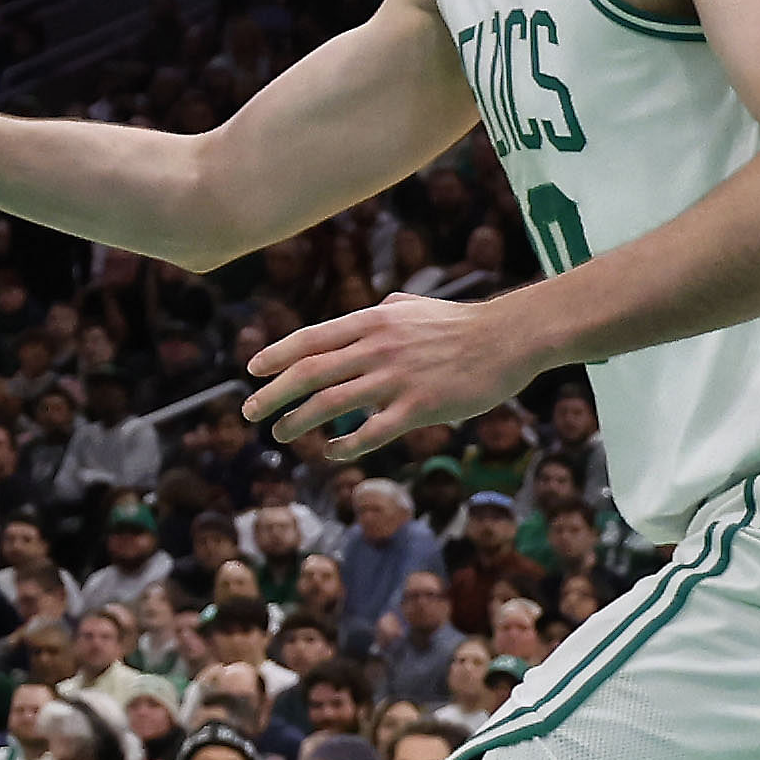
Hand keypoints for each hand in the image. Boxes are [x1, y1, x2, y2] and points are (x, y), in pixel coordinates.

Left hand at [249, 287, 536, 456]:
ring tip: (280, 434)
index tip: (251, 369)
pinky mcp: (420, 407)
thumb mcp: (417, 307)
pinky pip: (373, 432)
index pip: (310, 339)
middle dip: (273, 393)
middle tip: (249, 411)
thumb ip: (390, 308)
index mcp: (372, 322)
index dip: (276, 355)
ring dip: (299, 421)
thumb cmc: (464, 323)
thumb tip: (378, 306)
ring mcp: (397, 379)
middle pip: (310, 372)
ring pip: (332, 402)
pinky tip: (332, 453)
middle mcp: (376, 348)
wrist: (509, 338)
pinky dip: (346, 445)